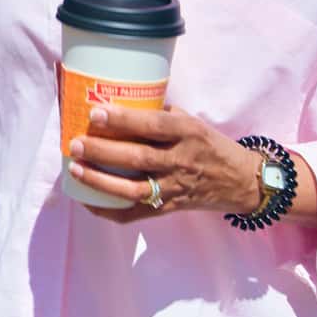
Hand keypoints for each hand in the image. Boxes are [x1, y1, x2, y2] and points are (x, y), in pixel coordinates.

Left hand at [67, 105, 259, 221]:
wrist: (241, 181)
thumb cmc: (211, 145)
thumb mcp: (193, 122)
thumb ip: (161, 115)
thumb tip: (120, 102)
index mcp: (187, 132)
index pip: (153, 125)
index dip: (123, 119)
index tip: (95, 113)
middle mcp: (181, 160)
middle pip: (137, 157)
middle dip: (102, 150)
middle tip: (75, 143)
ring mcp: (175, 187)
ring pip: (133, 188)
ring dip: (100, 180)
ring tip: (76, 169)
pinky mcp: (170, 208)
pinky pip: (136, 214)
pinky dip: (110, 210)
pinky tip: (89, 201)